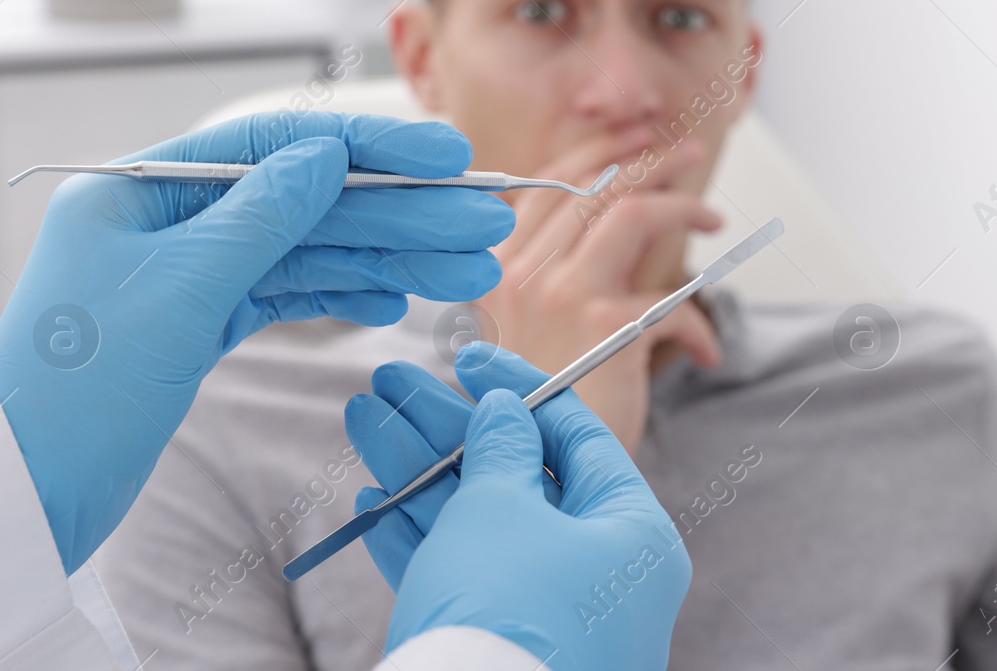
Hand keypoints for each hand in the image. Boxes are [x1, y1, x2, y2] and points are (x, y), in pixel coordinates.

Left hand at [0, 111, 513, 574]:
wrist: (28, 491)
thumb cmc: (78, 386)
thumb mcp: (179, 288)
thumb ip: (262, 214)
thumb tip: (326, 154)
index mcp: (143, 185)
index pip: (278, 143)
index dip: (372, 147)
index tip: (446, 158)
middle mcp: (171, 217)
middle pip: (309, 199)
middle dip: (402, 212)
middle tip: (485, 223)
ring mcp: (192, 270)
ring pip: (311, 249)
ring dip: (393, 255)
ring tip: (470, 268)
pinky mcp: (204, 320)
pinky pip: (291, 291)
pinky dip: (346, 291)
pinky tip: (398, 295)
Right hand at [345, 344, 689, 670]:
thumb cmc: (503, 610)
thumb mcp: (501, 507)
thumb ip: (503, 448)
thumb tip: (507, 408)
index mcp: (634, 535)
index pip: (580, 437)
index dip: (521, 385)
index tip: (467, 357)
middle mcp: (604, 578)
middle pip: (520, 478)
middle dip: (446, 428)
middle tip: (389, 384)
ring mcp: (555, 619)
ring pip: (481, 527)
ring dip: (417, 471)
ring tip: (362, 419)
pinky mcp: (506, 652)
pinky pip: (466, 582)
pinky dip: (419, 541)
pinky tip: (371, 496)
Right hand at [476, 130, 723, 449]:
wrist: (533, 479)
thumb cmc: (530, 415)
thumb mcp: (518, 339)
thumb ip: (546, 286)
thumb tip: (604, 236)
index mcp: (494, 272)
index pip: (546, 185)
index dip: (595, 153)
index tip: (633, 142)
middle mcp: (520, 274)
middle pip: (595, 188)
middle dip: (648, 162)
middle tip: (685, 153)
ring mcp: (561, 295)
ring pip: (632, 214)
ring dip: (680, 206)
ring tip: (712, 219)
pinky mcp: (607, 327)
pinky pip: (671, 300)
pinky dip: (697, 325)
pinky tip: (705, 351)